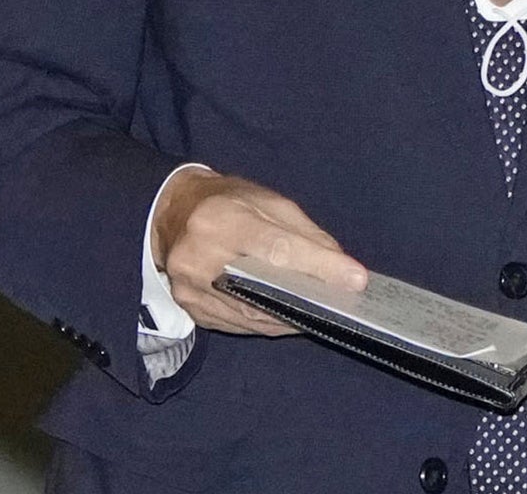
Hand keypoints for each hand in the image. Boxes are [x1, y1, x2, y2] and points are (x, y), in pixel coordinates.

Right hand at [150, 168, 367, 336]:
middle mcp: (198, 257)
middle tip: (340, 303)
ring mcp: (191, 288)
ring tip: (319, 313)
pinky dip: (268, 323)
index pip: (277, 249)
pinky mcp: (191, 308)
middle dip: (308, 299)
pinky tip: (287, 318)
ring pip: (254, 316)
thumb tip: (341, 267)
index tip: (355, 280)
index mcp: (219, 219)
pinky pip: (239, 325)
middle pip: (265, 290)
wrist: (172, 212)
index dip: (319, 266)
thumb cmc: (225, 202)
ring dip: (292, 318)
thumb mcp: (266, 200)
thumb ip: (303, 232)